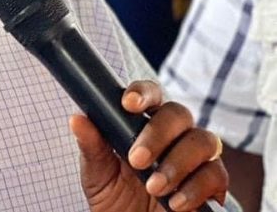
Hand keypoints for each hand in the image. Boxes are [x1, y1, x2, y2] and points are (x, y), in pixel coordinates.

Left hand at [74, 80, 227, 211]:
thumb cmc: (115, 196)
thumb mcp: (97, 172)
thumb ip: (91, 145)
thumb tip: (76, 118)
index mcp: (144, 123)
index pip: (150, 93)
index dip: (143, 93)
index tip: (128, 104)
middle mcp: (174, 134)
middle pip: (179, 113)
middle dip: (158, 134)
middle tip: (137, 160)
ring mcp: (196, 157)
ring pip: (204, 141)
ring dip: (177, 163)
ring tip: (154, 187)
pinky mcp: (212, 184)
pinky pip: (216, 175)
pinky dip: (196, 189)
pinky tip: (175, 204)